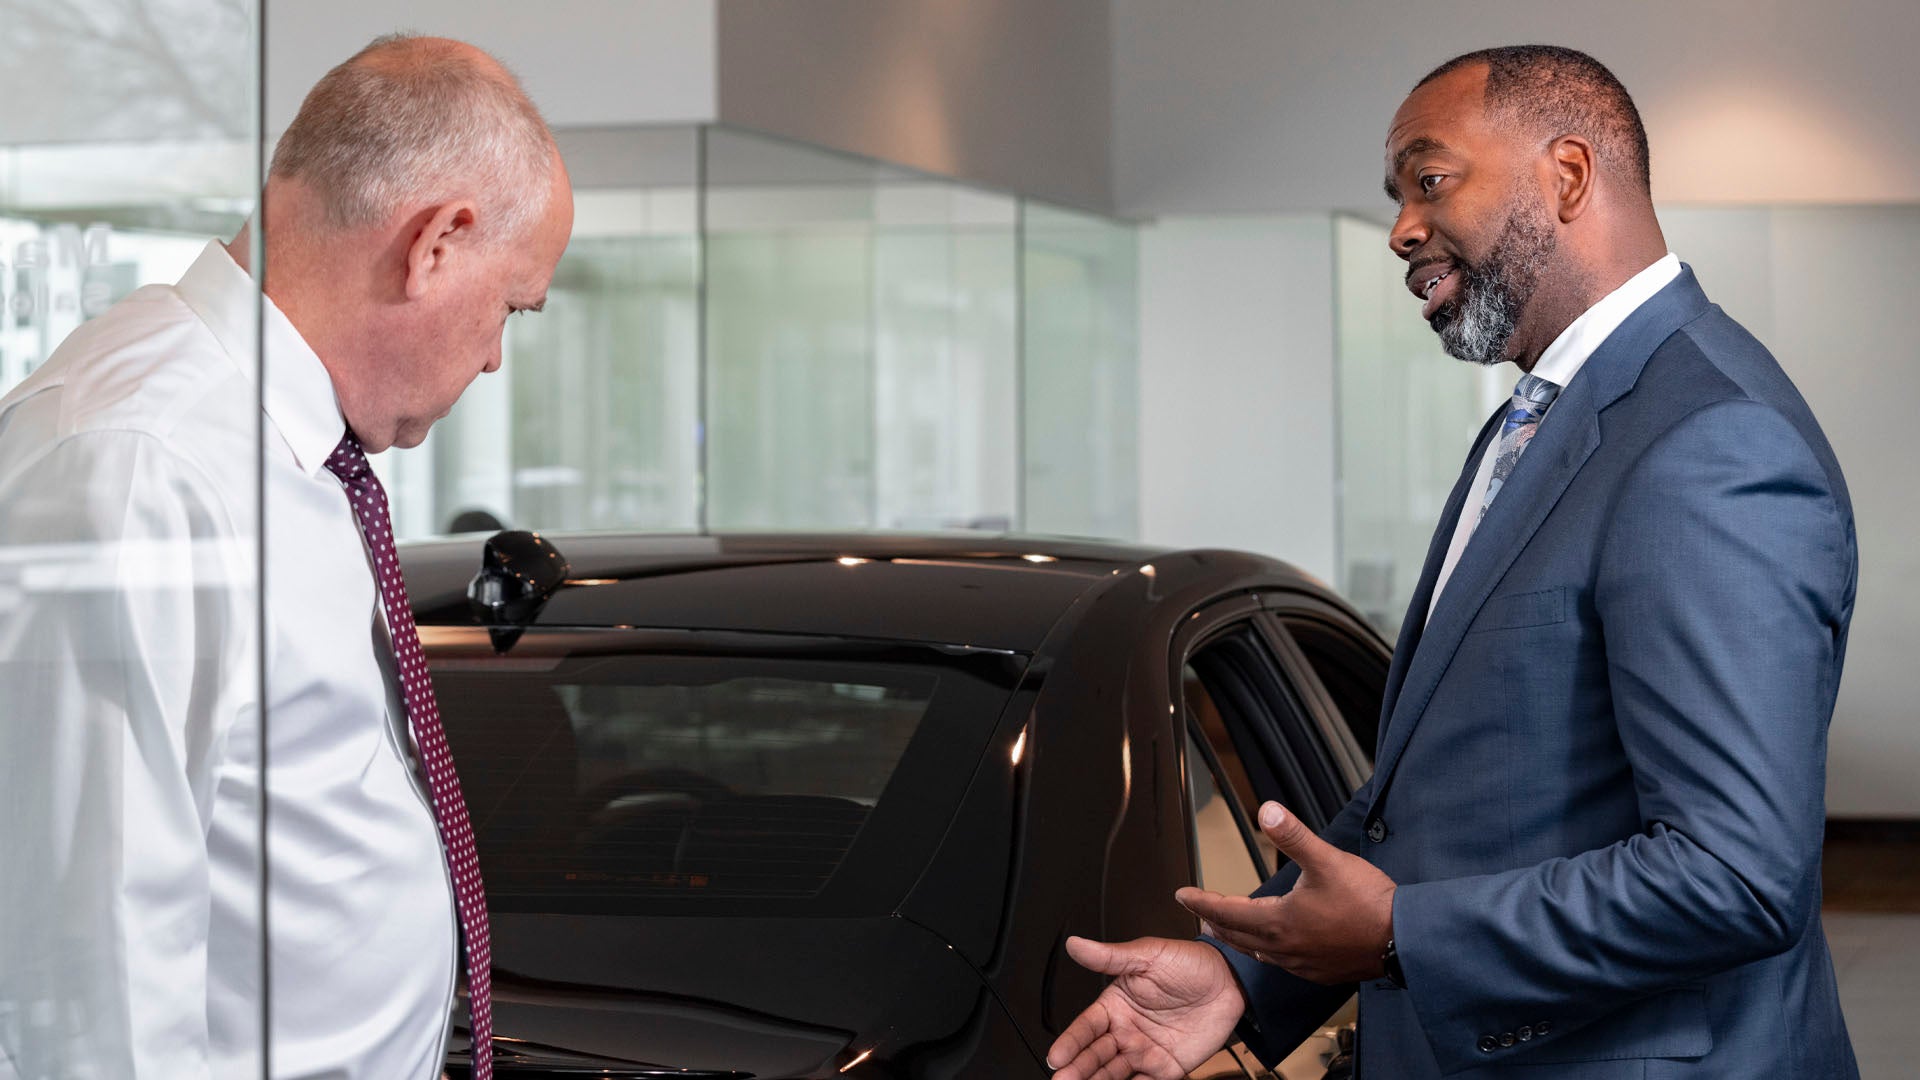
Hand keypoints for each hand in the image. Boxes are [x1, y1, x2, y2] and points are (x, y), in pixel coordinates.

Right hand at [1045, 936, 1247, 1079]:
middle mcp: (1126, 1031)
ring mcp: (1145, 1051)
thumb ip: (1109, 956)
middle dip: (1078, 1069)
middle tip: (1065, 1079)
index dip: (1070, 1042)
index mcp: (1116, 1004)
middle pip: (1095, 1055)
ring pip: (1114, 1073)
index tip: (1057, 1056)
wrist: (1231, 981)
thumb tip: (1076, 945)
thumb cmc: (1189, 963)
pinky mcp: (1167, 1068)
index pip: (1086, 1027)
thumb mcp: (1148, 954)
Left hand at [1178, 801, 1396, 984]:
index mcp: (1279, 922)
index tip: (1182, 895)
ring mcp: (1302, 964)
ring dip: (1238, 939)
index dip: (1201, 901)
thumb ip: (1294, 835)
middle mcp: (1284, 948)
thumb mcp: (1327, 860)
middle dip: (1214, 922)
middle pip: (1236, 937)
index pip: (1226, 912)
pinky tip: (1275, 947)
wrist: (1404, 939)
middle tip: (1199, 911)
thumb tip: (1266, 810)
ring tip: (1229, 928)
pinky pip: (1282, 964)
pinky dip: (1267, 953)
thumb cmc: (1368, 902)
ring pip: (1257, 953)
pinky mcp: (1321, 972)